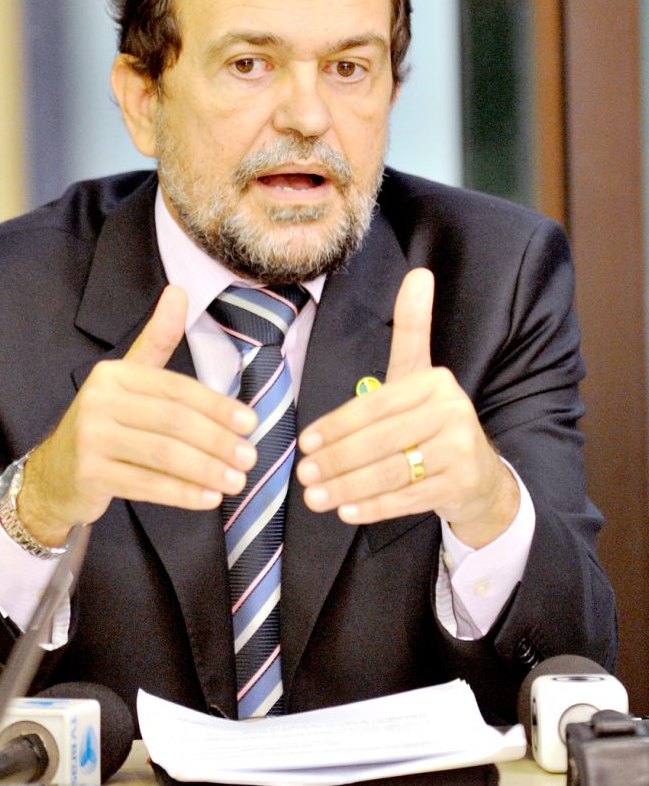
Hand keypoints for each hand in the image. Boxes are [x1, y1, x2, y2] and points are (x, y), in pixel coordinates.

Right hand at [17, 285, 257, 545]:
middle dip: (217, 441)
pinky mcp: (90, 474)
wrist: (56, 472)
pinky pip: (146, 485)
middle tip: (249, 457)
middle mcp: (98, 402)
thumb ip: (158, 339)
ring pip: (163, 455)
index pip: (176, 389)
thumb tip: (180, 290)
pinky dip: (182, 494)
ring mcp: (91, 439)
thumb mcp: (129, 378)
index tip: (250, 423)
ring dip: (206, 470)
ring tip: (236, 481)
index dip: (217, 406)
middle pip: (173, 422)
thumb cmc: (106, 423)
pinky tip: (208, 499)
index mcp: (114, 374)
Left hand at [296, 268, 517, 546]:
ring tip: (313, 497)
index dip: (335, 426)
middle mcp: (453, 411)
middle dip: (335, 460)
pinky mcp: (461, 483)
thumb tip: (420, 274)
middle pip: (379, 440)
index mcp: (435, 381)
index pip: (373, 405)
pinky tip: (346, 511)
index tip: (305, 443)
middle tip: (303, 474)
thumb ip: (413, 329)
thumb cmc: (434, 424)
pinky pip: (407, 497)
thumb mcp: (420, 376)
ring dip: (346, 486)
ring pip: (389, 470)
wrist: (482, 477)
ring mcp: (461, 449)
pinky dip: (373, 507)